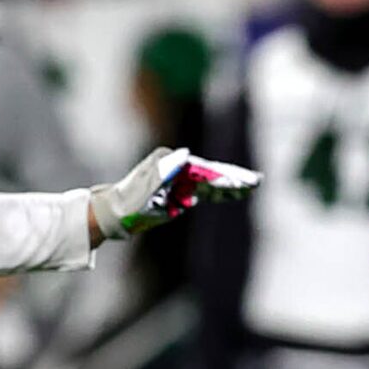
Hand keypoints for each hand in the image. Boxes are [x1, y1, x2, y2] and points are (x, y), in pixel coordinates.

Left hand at [90, 146, 259, 240]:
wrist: (112, 214)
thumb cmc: (127, 204)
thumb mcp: (146, 190)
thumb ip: (167, 171)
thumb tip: (186, 154)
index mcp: (170, 162)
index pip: (204, 169)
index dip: (225, 175)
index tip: (242, 180)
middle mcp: (175, 165)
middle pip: (210, 172)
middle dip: (234, 177)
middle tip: (256, 181)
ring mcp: (177, 177)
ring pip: (209, 181)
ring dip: (229, 186)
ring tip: (252, 187)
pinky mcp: (177, 189)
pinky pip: (201, 190)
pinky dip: (217, 193)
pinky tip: (232, 196)